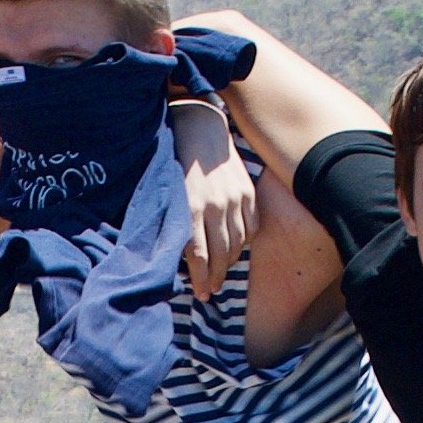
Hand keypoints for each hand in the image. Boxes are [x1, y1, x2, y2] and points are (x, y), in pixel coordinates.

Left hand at [177, 106, 253, 288]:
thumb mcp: (170, 194)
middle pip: (221, 255)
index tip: (200, 294)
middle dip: (215, 277)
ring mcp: (235, 200)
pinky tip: (236, 248)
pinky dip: (245, 242)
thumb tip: (179, 255)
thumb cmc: (177, 163)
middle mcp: (215, 206)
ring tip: (221, 273)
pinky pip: (252, 228)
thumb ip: (175, 223)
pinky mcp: (248, 193)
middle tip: (210, 290)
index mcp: (191, 208)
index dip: (200, 278)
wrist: (200, 129)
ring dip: (230, 263)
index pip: (199, 255)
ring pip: (238, 244)